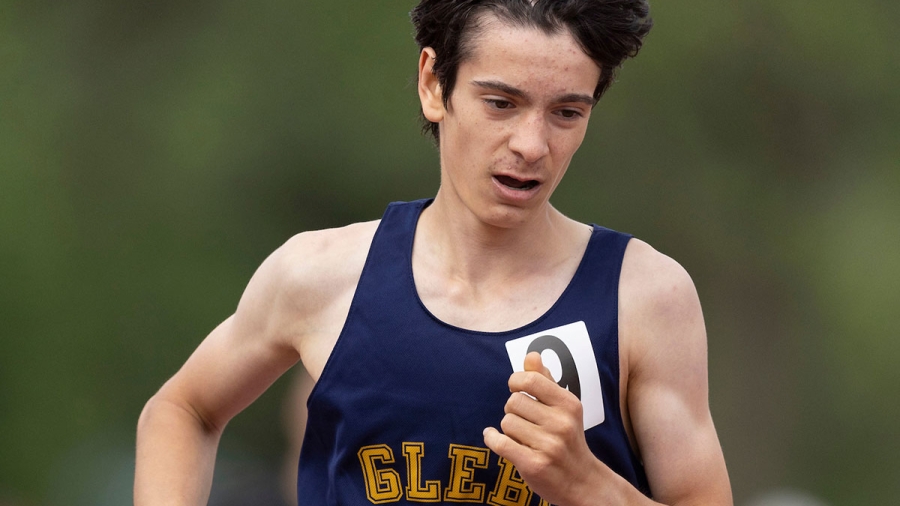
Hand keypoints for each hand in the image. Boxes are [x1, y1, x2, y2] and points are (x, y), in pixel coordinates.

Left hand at [483, 352, 602, 504]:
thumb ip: (546, 381)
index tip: (515, 388)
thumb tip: (531, 355)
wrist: (583, 483)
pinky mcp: (534, 464)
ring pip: (506, 422)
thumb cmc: (568, 440)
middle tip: (524, 422)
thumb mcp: (564, 409)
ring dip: (508, 430)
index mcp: (569, 404)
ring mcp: (548, 445)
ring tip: (522, 438)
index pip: (531, 379)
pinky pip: (499, 442)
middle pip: (513, 402)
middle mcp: (561, 423)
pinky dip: (492, 439)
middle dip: (512, 411)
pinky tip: (494, 439)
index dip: (516, 381)